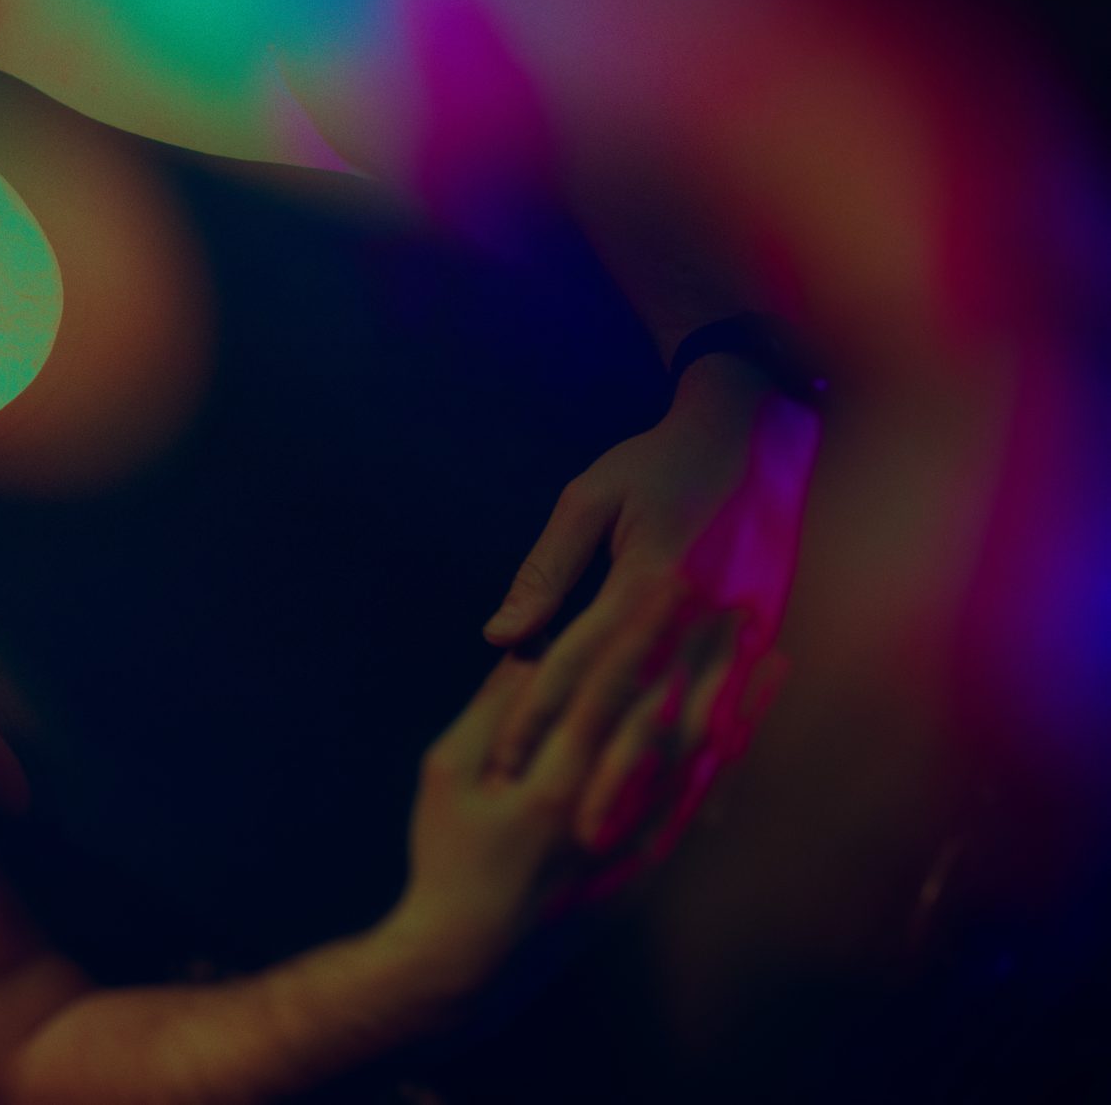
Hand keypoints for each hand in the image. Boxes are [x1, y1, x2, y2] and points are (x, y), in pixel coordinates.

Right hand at [384, 580, 768, 1005]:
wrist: (473, 963)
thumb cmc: (447, 859)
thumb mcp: (448, 775)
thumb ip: (493, 712)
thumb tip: (531, 651)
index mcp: (555, 785)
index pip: (608, 690)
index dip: (640, 634)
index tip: (664, 582)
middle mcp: (611, 813)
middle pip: (674, 720)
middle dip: (709, 657)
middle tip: (742, 603)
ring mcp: (639, 846)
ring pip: (703, 763)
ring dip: (738, 704)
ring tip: (770, 656)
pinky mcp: (653, 871)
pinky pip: (704, 810)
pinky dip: (731, 765)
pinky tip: (750, 732)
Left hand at [479, 357, 818, 844]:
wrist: (757, 431)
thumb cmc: (658, 462)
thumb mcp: (590, 500)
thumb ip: (547, 571)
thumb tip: (503, 636)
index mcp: (650, 579)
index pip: (581, 664)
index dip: (540, 716)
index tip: (505, 762)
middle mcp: (699, 615)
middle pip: (641, 711)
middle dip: (599, 776)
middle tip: (559, 832)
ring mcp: (741, 632)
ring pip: (691, 726)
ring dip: (655, 784)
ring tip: (617, 837)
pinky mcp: (765, 638)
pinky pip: (733, 715)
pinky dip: (712, 763)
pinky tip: (693, 807)